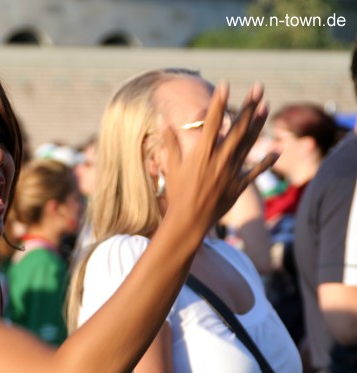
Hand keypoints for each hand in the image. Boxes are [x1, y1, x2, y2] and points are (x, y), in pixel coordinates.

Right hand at [163, 82, 276, 230]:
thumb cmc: (177, 193)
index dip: (219, 102)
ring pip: (249, 144)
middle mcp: (219, 160)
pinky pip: (255, 171)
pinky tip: (277, 150)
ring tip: (266, 106)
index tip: (225, 84)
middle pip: (237, 128)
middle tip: (258, 87)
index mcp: (202, 153)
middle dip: (248, 106)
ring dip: (259, 124)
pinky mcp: (239, 186)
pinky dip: (266, 161)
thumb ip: (170, 143)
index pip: (212, 122)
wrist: (189, 220)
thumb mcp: (171, 166)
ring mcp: (231, 172)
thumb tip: (163, 120)